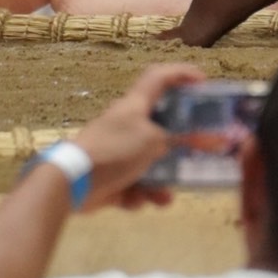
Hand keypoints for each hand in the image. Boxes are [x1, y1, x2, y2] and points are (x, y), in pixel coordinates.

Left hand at [75, 64, 204, 209]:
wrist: (73, 181)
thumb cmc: (115, 150)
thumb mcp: (152, 140)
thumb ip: (177, 139)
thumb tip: (197, 138)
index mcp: (136, 105)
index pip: (160, 78)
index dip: (182, 74)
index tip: (204, 84)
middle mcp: (127, 124)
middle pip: (159, 125)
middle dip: (178, 142)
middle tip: (197, 151)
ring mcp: (117, 151)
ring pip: (148, 163)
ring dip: (160, 180)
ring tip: (167, 197)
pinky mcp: (109, 176)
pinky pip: (133, 184)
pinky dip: (139, 194)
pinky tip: (139, 202)